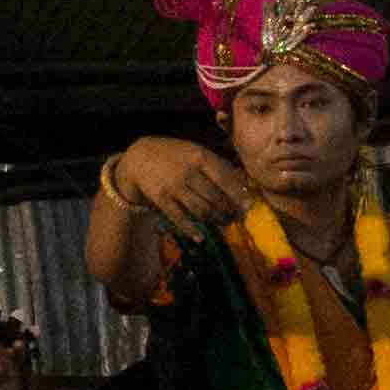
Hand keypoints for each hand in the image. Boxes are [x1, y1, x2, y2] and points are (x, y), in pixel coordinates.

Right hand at [108, 137, 250, 239]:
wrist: (140, 156)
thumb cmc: (175, 155)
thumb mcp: (196, 152)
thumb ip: (218, 166)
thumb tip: (244, 185)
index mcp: (200, 156)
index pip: (225, 178)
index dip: (239, 194)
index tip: (249, 205)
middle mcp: (188, 172)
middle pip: (215, 197)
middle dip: (229, 210)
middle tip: (236, 217)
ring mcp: (174, 187)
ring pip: (201, 210)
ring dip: (215, 220)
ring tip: (223, 222)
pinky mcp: (162, 199)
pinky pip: (180, 218)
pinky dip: (191, 230)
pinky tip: (201, 238)